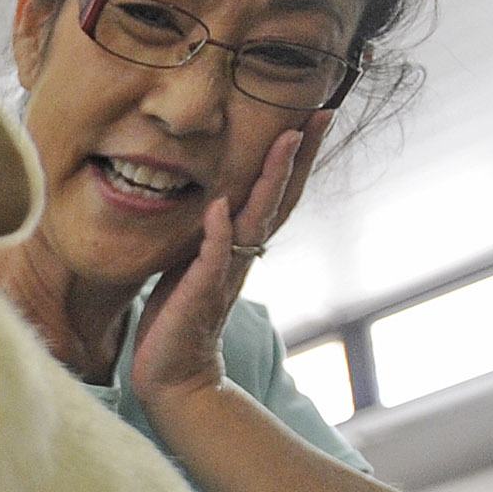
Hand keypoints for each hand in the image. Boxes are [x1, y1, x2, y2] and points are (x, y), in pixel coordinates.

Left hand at [130, 111, 326, 425]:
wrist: (172, 377)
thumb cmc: (177, 319)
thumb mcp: (192, 264)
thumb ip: (207, 234)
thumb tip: (213, 196)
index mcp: (239, 247)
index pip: (274, 194)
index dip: (295, 157)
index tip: (312, 115)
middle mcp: (241, 257)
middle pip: (278, 198)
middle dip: (298, 156)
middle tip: (320, 114)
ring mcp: (223, 275)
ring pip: (254, 221)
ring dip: (269, 182)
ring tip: (284, 141)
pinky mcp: (198, 296)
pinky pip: (212, 261)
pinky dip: (217, 235)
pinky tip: (220, 208)